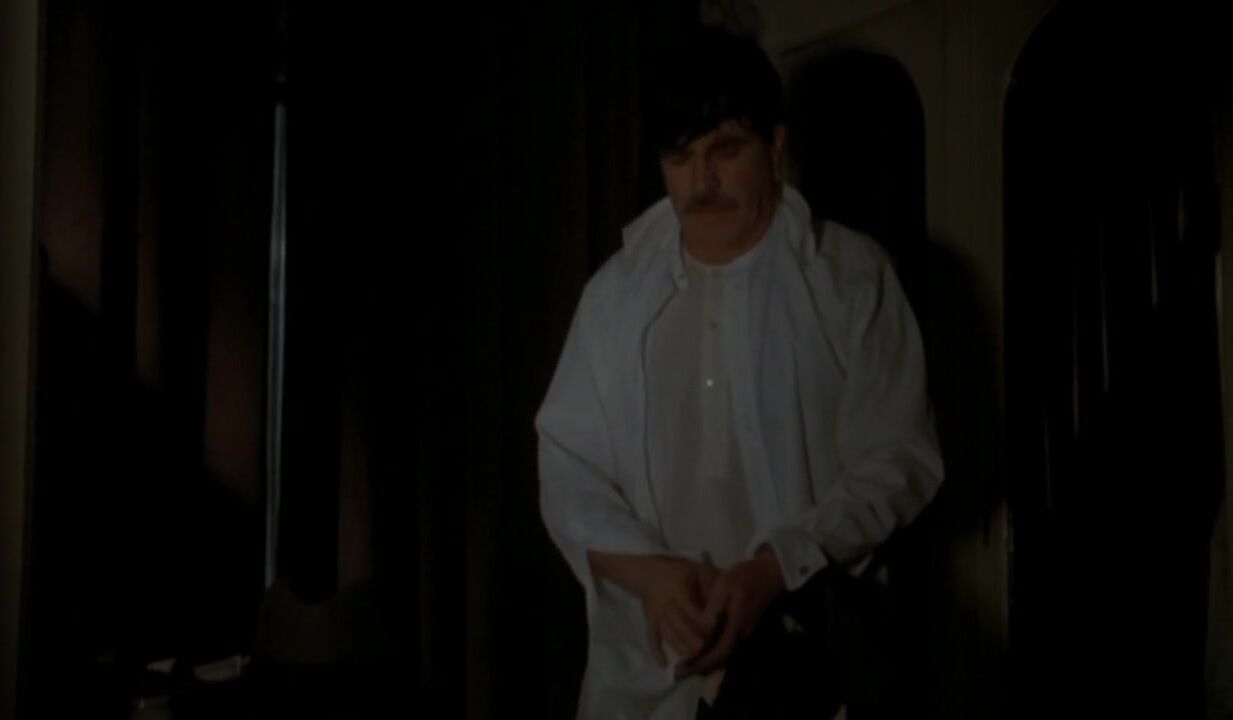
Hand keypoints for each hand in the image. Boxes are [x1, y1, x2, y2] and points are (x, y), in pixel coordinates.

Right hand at [635, 556, 719, 666]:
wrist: (647, 573)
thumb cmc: (679, 572)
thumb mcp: (697, 570)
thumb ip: (711, 586)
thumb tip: (725, 605)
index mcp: (679, 589)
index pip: (692, 609)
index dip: (703, 623)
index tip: (715, 634)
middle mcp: (666, 604)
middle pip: (679, 625)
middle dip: (693, 640)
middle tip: (707, 652)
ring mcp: (656, 614)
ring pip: (668, 634)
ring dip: (680, 648)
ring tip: (693, 661)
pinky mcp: (650, 622)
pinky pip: (652, 638)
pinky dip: (657, 652)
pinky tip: (665, 665)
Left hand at [675, 546, 784, 678]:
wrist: (771, 574)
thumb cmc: (746, 576)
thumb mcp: (725, 585)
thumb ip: (713, 608)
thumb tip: (702, 628)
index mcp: (735, 623)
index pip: (717, 652)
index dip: (700, 662)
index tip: (682, 669)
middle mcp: (740, 633)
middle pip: (720, 658)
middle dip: (699, 667)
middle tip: (679, 673)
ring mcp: (744, 632)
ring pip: (723, 653)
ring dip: (705, 661)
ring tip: (686, 665)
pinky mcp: (744, 628)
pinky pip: (726, 645)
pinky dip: (712, 651)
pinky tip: (701, 650)